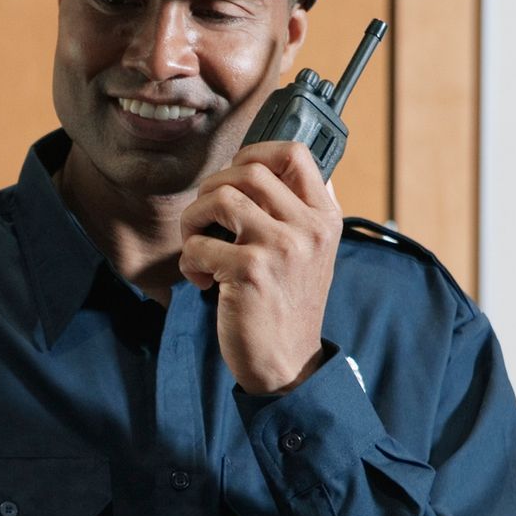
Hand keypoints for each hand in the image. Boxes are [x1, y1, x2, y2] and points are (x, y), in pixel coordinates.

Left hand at [176, 139, 340, 393]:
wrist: (287, 362)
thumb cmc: (287, 304)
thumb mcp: (311, 253)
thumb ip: (298, 211)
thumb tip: (271, 164)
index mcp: (325, 218)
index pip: (295, 153)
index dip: (254, 152)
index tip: (232, 176)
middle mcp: (309, 228)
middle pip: (248, 169)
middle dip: (211, 188)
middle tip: (204, 220)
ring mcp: (281, 247)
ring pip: (219, 196)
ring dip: (193, 220)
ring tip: (197, 246)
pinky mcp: (251, 271)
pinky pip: (199, 244)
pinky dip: (190, 261)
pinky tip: (204, 280)